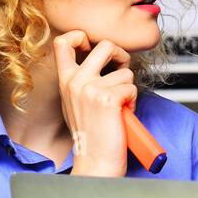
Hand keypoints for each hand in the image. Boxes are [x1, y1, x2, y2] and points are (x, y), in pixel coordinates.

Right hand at [52, 30, 137, 177]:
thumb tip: (106, 61)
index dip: (83, 36)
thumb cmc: (92, 134)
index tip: (94, 47)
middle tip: (122, 72)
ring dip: (129, 89)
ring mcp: (90, 89)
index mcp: (66, 80)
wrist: (96, 161)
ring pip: (125, 72)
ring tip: (119, 108)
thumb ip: (84, 80)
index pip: (64, 42)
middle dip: (122, 56)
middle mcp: (75, 81)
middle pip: (106, 45)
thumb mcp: (77, 101)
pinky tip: (122, 116)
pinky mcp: (108, 99)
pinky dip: (133, 102)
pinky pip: (131, 88)